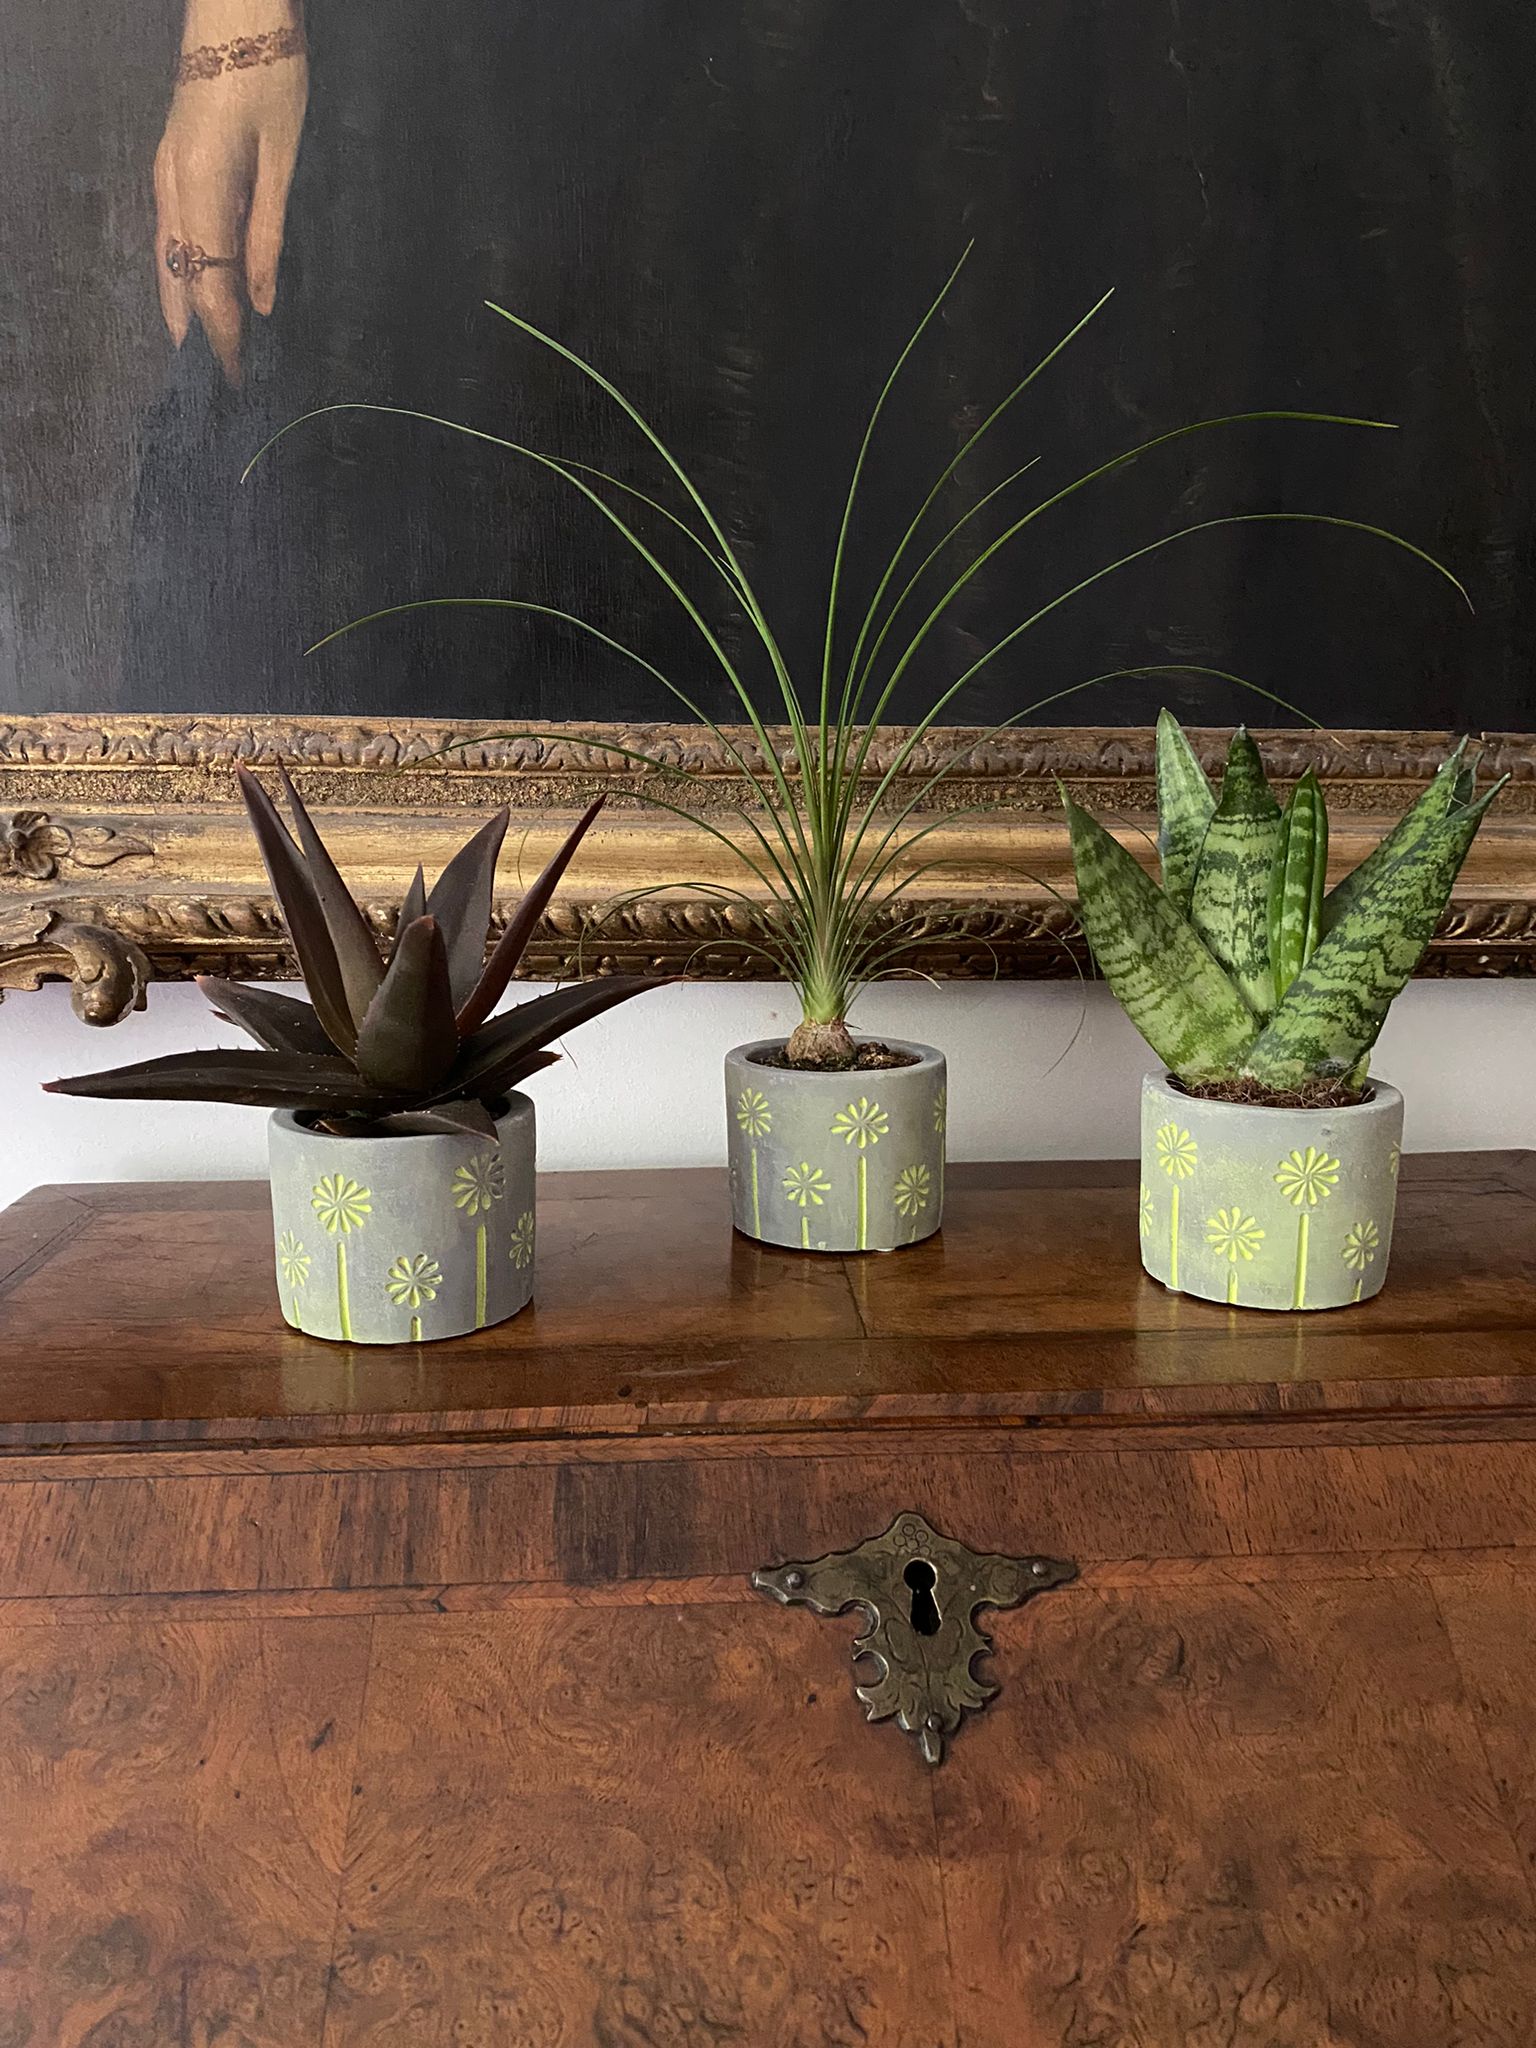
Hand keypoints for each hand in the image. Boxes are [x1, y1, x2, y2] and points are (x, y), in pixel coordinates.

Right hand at [153, 26, 307, 384]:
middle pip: (180, 278)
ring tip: (202, 347)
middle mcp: (171, 187)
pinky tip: (198, 287)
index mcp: (199, 189)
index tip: (238, 378)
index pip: (209, 286)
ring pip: (169, 256)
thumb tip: (264, 302)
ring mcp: (166, 172)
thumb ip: (268, 234)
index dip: (224, 337)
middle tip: (219, 378)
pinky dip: (185, 268)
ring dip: (185, 303)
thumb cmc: (269, 75)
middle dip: (200, 330)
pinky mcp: (173, 160)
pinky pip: (173, 231)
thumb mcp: (282, 160)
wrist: (236, 8)